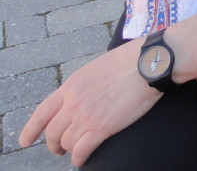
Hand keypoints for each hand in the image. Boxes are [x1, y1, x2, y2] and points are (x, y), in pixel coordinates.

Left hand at [18, 37, 160, 165]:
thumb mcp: (96, 68)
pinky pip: (81, 151)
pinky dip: (79, 158)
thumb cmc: (129, 61)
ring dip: (69, 150)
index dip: (31, 130)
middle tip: (59, 148)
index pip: (41, 112)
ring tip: (76, 151)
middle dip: (53, 144)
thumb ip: (82, 85)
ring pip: (66, 143)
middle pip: (52, 132)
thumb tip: (81, 95)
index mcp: (70, 86)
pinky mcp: (102, 128)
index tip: (25, 141)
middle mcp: (73, 103)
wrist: (148, 64)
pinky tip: (83, 159)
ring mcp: (86, 116)